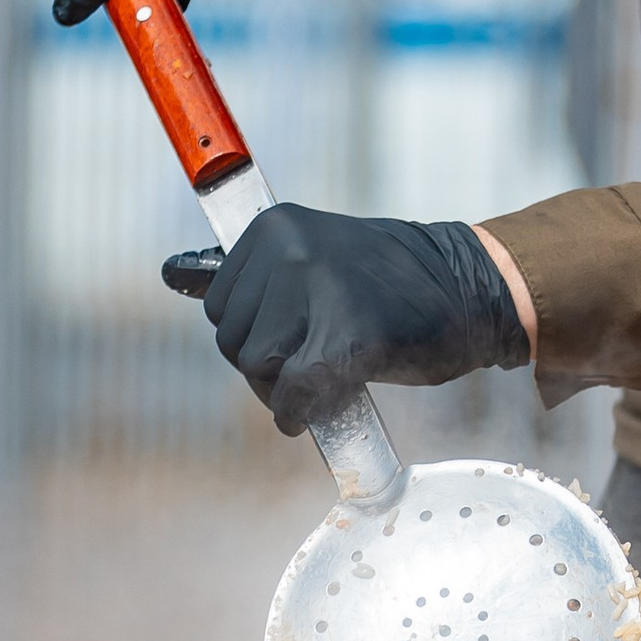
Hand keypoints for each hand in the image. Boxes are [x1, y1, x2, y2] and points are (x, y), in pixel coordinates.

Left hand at [178, 206, 528, 434]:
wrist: (472, 289)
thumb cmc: (389, 282)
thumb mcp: (315, 257)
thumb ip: (254, 274)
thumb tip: (169, 273)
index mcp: (275, 227)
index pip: (221, 307)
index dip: (257, 336)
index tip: (301, 332)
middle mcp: (290, 250)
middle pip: (233, 343)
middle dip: (270, 366)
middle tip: (318, 359)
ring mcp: (319, 291)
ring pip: (259, 370)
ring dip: (288, 390)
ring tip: (333, 371)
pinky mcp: (349, 336)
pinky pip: (296, 395)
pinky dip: (302, 413)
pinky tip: (326, 406)